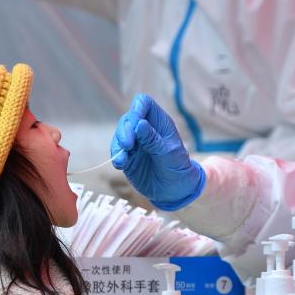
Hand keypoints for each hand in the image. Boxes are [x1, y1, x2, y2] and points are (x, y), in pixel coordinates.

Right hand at [110, 94, 204, 210]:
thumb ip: (153, 140)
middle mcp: (145, 129)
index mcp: (159, 122)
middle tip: (128, 145)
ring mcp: (135, 142)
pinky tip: (119, 164)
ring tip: (122, 158)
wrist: (175, 190)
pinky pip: (117, 151)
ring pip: (119, 134)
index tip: (135, 123)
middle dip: (125, 131)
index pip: (144, 104)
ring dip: (118, 144)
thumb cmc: (178, 168)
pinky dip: (116, 156)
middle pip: (128, 119)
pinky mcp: (127, 156)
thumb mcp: (169, 154)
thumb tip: (139, 124)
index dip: (137, 109)